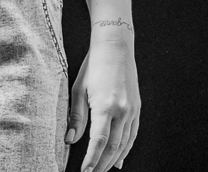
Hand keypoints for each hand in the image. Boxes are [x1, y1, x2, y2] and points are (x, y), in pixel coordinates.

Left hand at [67, 33, 139, 171]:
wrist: (115, 47)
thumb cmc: (93, 66)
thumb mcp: (78, 89)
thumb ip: (76, 117)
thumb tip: (70, 140)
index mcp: (106, 106)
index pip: (98, 142)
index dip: (92, 160)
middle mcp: (122, 111)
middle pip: (112, 147)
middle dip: (102, 164)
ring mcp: (132, 110)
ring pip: (124, 143)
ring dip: (114, 159)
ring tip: (104, 170)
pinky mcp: (137, 108)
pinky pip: (132, 134)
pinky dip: (126, 148)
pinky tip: (119, 158)